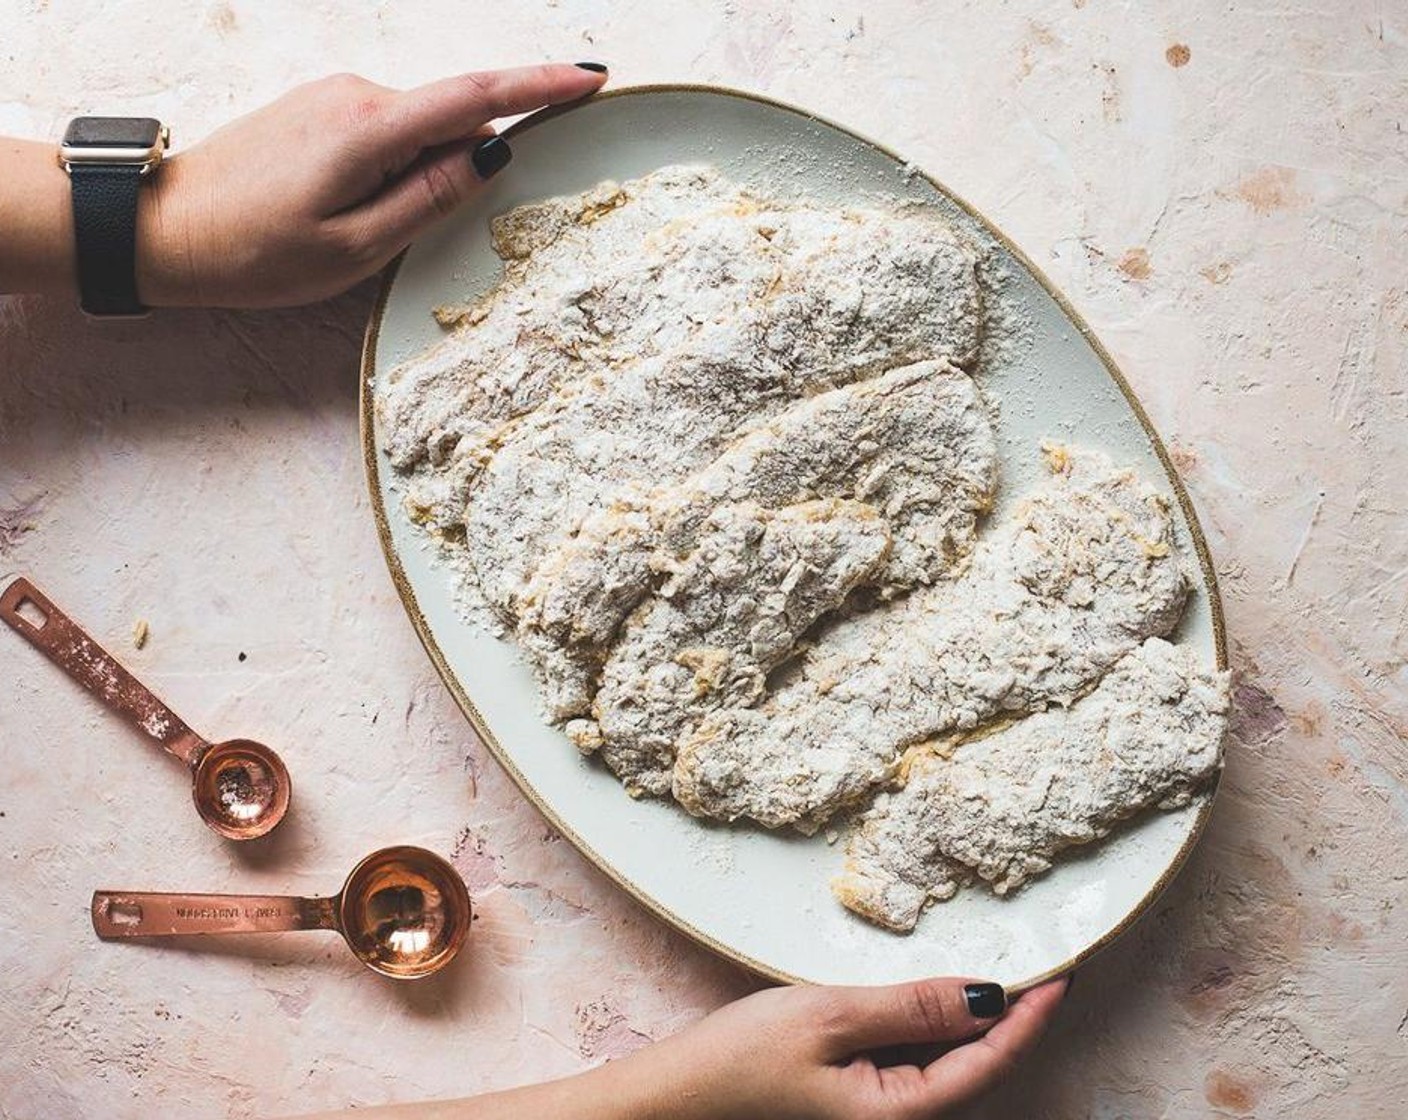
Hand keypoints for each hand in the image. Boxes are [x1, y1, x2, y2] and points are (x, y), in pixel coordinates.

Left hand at [135, 64, 607, 307]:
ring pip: (417, 129)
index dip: (541, 84)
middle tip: (417, 226)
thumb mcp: (355, 247)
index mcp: (370, 129)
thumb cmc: (253, 250)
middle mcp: (356, 95)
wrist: (160, 227)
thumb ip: (430, 199)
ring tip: (362, 229)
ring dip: (424, 172)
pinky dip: (399, 164)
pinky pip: (388, 131)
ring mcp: (334, 97)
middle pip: (450, 116)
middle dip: (469, 159)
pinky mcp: (319, 110)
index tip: (592, 77)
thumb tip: (491, 154)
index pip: (476, 96)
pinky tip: (357, 208)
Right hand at [288, 976, 1067, 1119]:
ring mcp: (865, 1111)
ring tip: (1001, 973)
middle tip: (1045, 964)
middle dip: (1010, 1021)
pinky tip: (926, 998)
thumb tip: (988, 997)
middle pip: (969, 1070)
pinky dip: (927, 1027)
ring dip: (970, 1022)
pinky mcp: (844, 1097)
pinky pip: (906, 1063)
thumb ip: (907, 1009)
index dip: (1028, 1019)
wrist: (665, 1102)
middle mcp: (889, 1119)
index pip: (984, 1063)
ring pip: (940, 1067)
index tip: (1064, 975)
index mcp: (895, 1112)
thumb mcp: (823, 1019)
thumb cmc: (733, 1064)